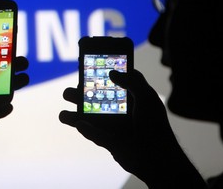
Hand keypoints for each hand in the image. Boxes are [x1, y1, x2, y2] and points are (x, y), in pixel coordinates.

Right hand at [59, 69, 205, 187]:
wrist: (158, 159)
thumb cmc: (156, 127)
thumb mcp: (147, 98)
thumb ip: (132, 81)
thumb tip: (112, 72)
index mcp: (126, 95)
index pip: (110, 80)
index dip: (98, 72)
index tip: (85, 62)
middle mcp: (116, 108)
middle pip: (93, 97)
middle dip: (79, 93)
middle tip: (73, 89)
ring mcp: (110, 124)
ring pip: (86, 116)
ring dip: (73, 114)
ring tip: (63, 114)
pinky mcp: (107, 140)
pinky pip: (92, 133)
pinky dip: (85, 129)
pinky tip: (79, 124)